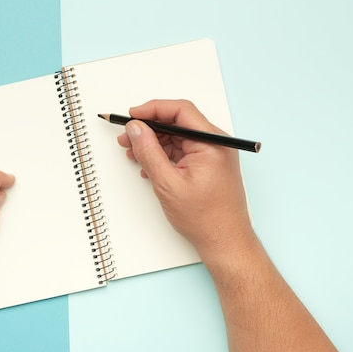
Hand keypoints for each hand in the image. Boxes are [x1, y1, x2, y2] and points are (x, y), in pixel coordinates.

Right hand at [117, 100, 254, 261]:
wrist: (224, 241)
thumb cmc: (206, 219)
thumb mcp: (168, 184)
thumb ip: (149, 153)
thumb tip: (136, 129)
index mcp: (212, 143)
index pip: (180, 111)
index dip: (152, 110)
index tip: (132, 116)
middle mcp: (215, 144)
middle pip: (177, 122)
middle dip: (149, 128)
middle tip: (127, 136)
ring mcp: (212, 154)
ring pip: (177, 136)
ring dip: (154, 142)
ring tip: (133, 152)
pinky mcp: (207, 164)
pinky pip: (182, 149)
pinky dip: (163, 154)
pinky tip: (148, 166)